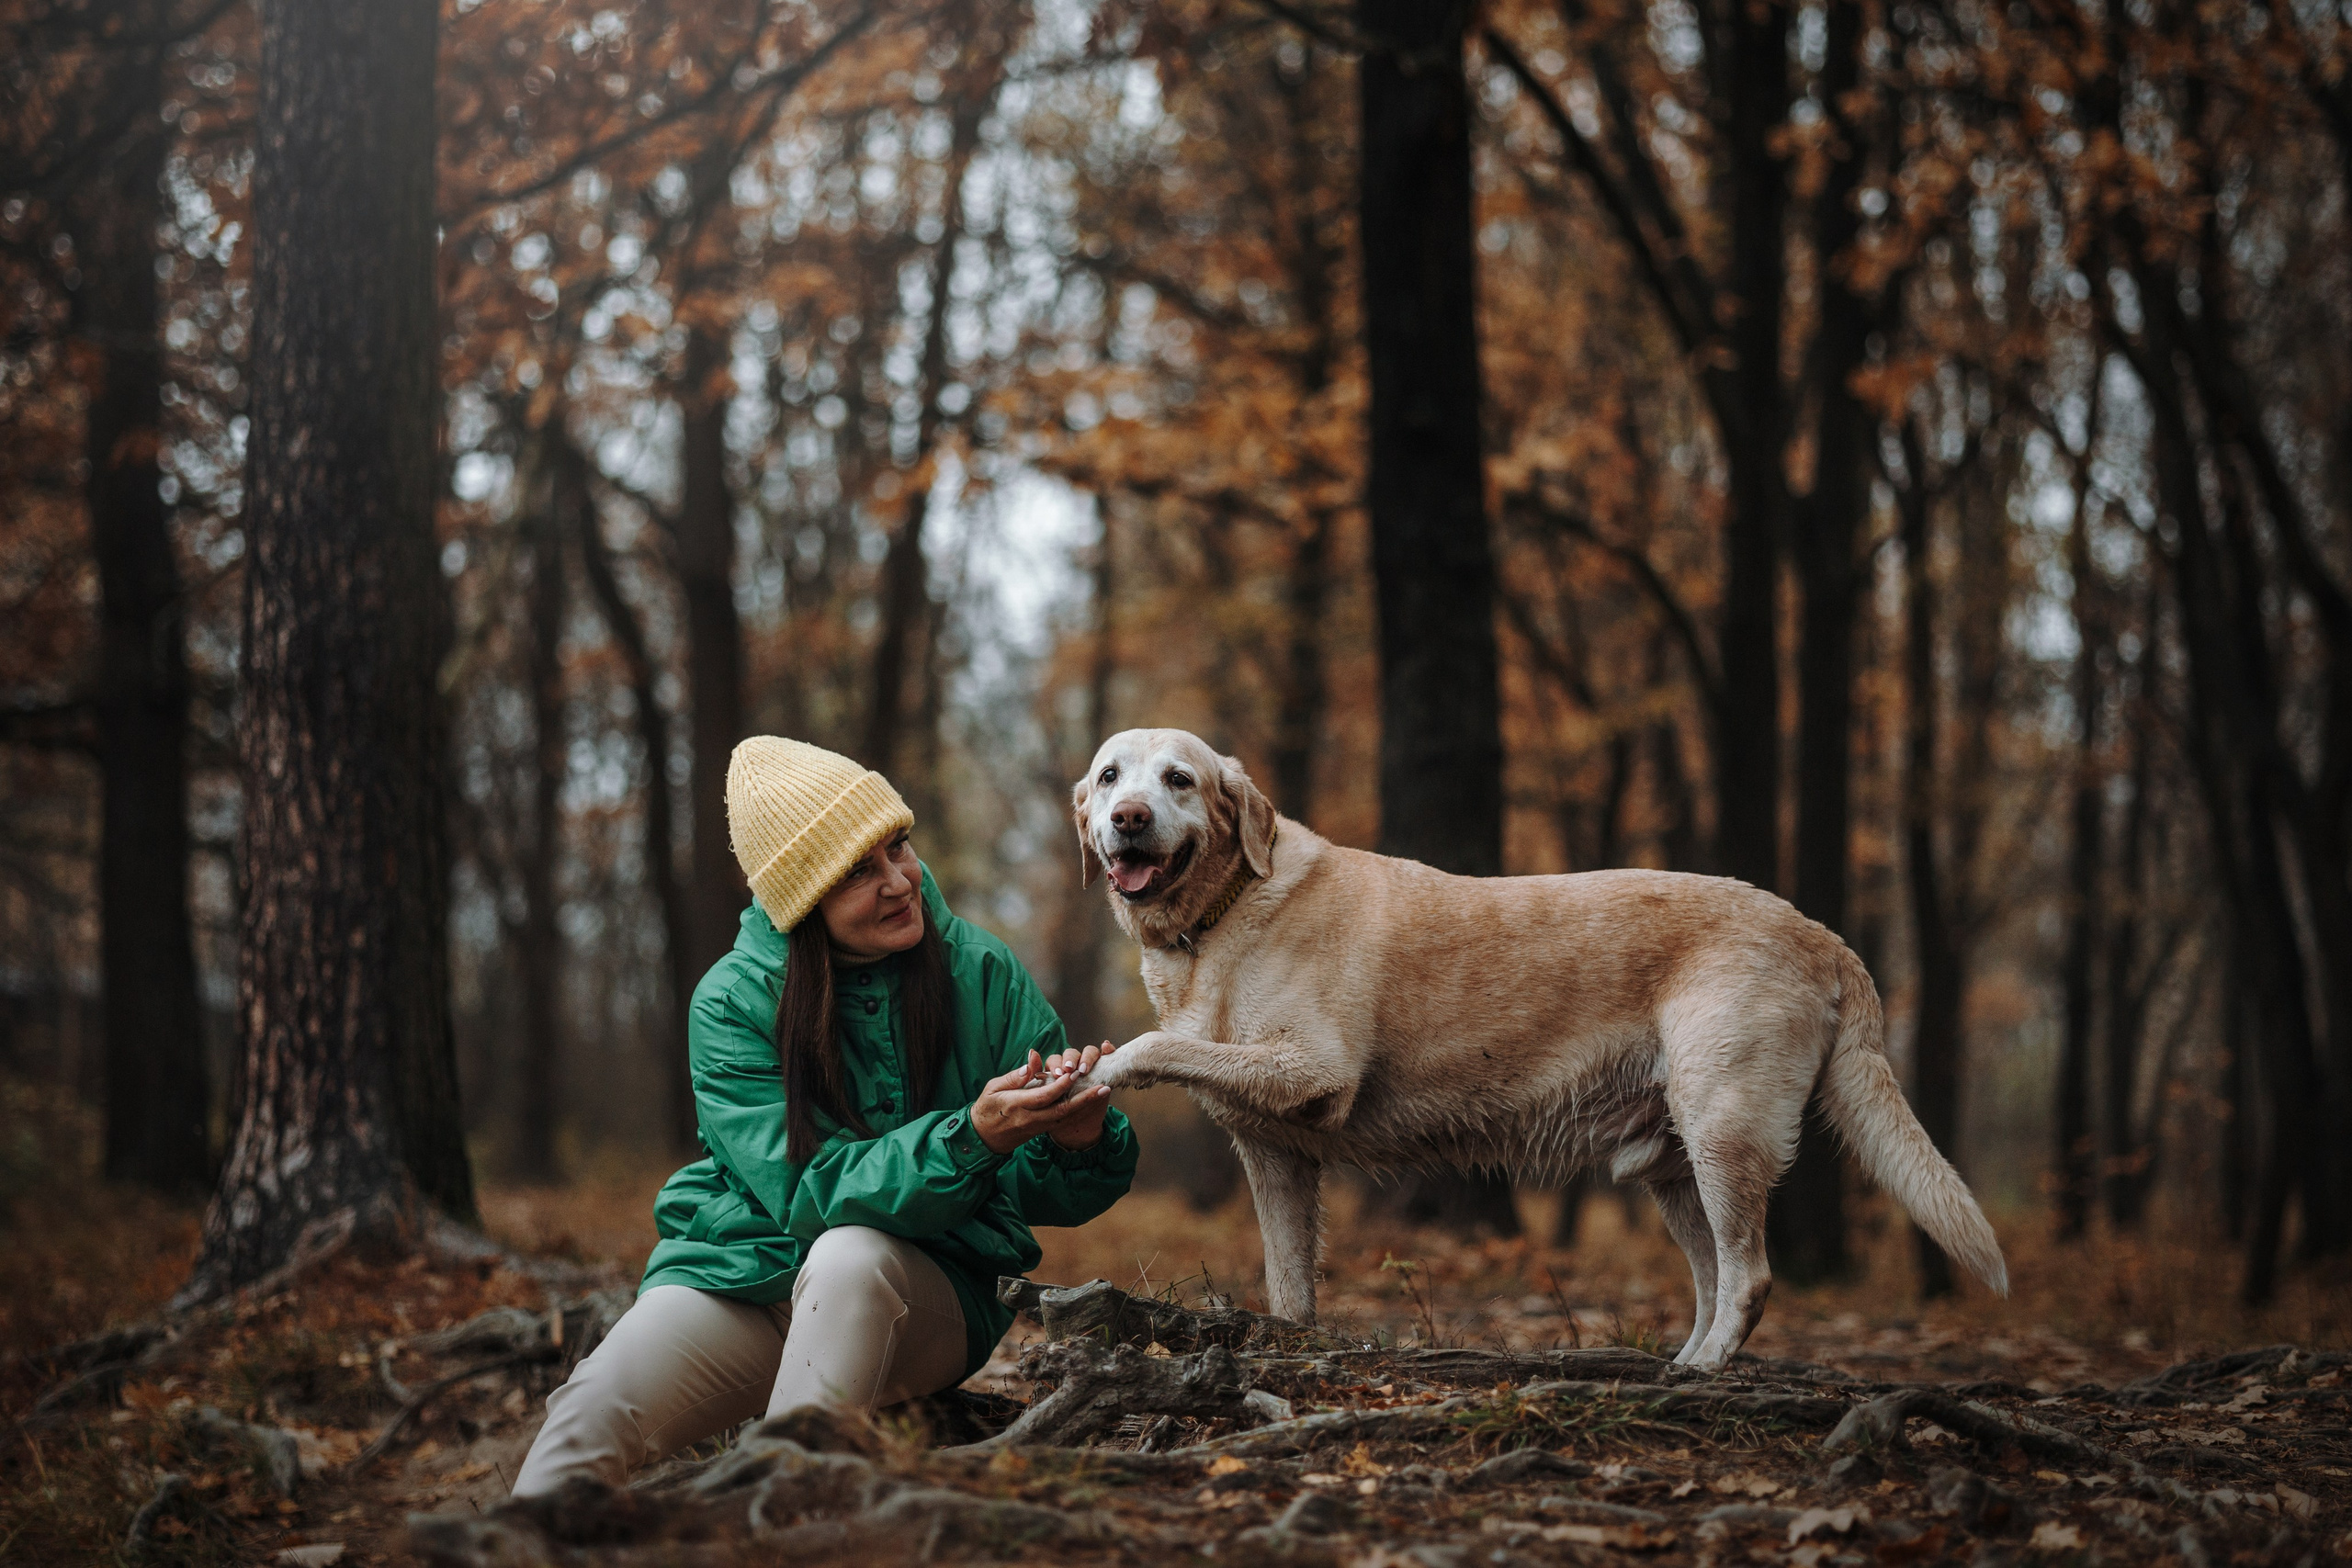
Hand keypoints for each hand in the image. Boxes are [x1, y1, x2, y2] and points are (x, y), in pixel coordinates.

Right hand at [971, 1050, 1110, 1155]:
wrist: (983, 1138)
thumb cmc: (987, 1108)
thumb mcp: (994, 1088)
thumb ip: (1015, 1075)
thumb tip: (1033, 1059)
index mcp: (1017, 1105)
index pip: (1044, 1096)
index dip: (1061, 1086)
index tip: (1074, 1073)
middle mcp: (1030, 1119)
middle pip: (1061, 1110)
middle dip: (1084, 1099)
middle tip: (1102, 1086)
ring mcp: (1038, 1127)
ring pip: (1066, 1118)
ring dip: (1086, 1106)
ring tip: (1102, 1092)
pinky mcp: (1042, 1131)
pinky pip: (1063, 1122)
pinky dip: (1078, 1112)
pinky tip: (1090, 1103)